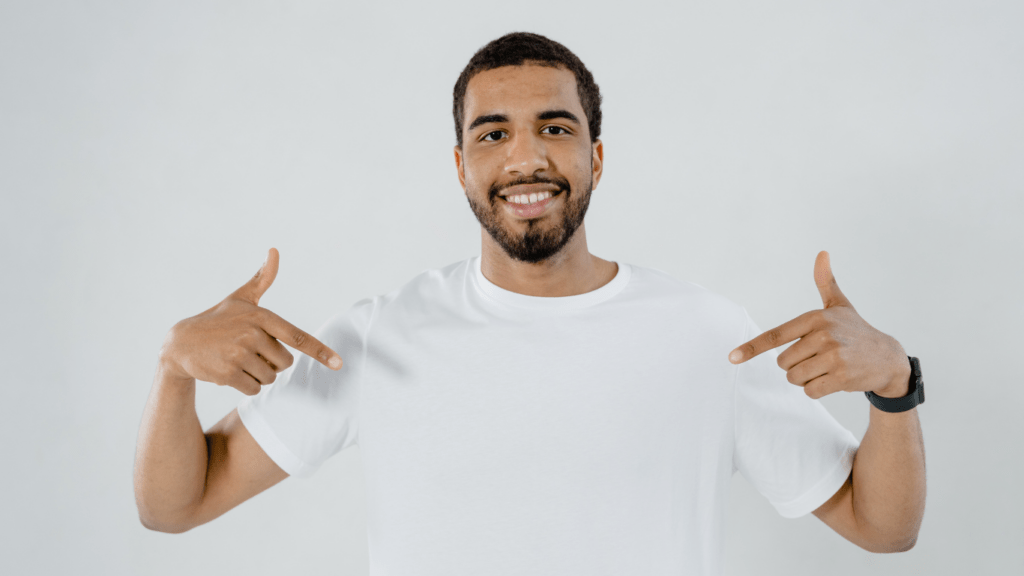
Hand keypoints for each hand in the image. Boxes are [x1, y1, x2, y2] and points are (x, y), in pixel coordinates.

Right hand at [159, 247, 342, 395]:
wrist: (181, 343)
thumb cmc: (218, 319)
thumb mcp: (240, 298)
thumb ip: (262, 279)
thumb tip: (274, 251)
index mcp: (261, 316)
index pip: (296, 337)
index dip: (320, 351)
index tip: (339, 363)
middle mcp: (251, 334)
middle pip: (285, 363)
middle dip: (273, 362)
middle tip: (251, 352)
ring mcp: (239, 354)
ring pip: (270, 377)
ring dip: (259, 375)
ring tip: (238, 360)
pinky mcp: (227, 373)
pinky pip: (254, 389)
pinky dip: (247, 385)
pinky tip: (231, 372)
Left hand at [727, 251, 910, 399]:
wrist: (888, 358)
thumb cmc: (856, 331)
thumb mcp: (840, 305)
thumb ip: (826, 282)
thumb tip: (822, 252)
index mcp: (815, 318)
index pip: (775, 336)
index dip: (751, 347)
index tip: (732, 357)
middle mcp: (823, 335)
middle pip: (783, 363)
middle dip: (795, 366)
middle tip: (819, 358)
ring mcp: (833, 356)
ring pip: (794, 378)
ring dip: (805, 379)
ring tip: (827, 368)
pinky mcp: (841, 377)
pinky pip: (810, 391)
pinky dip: (816, 390)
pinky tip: (834, 380)